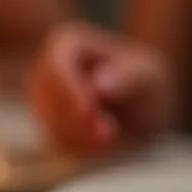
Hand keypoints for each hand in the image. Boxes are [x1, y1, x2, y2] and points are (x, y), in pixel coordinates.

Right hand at [25, 22, 170, 155]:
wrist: (144, 109)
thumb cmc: (145, 82)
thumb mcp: (148, 75)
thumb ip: (127, 76)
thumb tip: (99, 86)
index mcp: (67, 43)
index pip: (56, 67)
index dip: (70, 91)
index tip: (91, 114)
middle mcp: (46, 68)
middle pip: (47, 98)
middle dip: (77, 120)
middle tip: (110, 137)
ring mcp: (42, 99)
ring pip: (48, 122)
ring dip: (81, 137)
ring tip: (113, 140)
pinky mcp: (47, 127)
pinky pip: (54, 142)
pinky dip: (80, 148)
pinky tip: (102, 145)